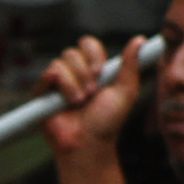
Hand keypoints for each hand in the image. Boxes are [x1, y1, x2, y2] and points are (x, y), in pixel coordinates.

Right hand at [40, 37, 138, 162]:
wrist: (88, 143)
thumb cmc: (107, 122)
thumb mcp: (126, 92)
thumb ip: (131, 65)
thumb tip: (139, 39)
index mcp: (93, 70)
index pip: (88, 44)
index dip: (93, 54)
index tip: (100, 72)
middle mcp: (74, 73)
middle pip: (73, 51)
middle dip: (85, 72)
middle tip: (92, 93)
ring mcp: (57, 82)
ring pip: (61, 61)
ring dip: (75, 82)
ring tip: (80, 102)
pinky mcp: (43, 91)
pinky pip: (50, 72)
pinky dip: (63, 85)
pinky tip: (67, 102)